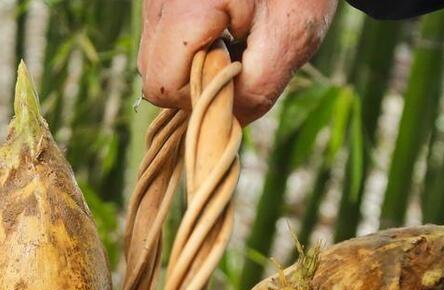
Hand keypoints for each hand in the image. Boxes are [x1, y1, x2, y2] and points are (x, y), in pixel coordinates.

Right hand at [138, 0, 338, 123]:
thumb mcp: (291, 38)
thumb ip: (256, 90)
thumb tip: (226, 123)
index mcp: (185, 7)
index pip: (161, 85)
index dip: (199, 96)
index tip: (236, 74)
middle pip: (152, 72)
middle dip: (193, 80)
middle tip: (236, 58)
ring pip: (155, 56)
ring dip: (193, 63)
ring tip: (231, 38)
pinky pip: (164, 38)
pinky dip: (192, 45)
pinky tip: (223, 27)